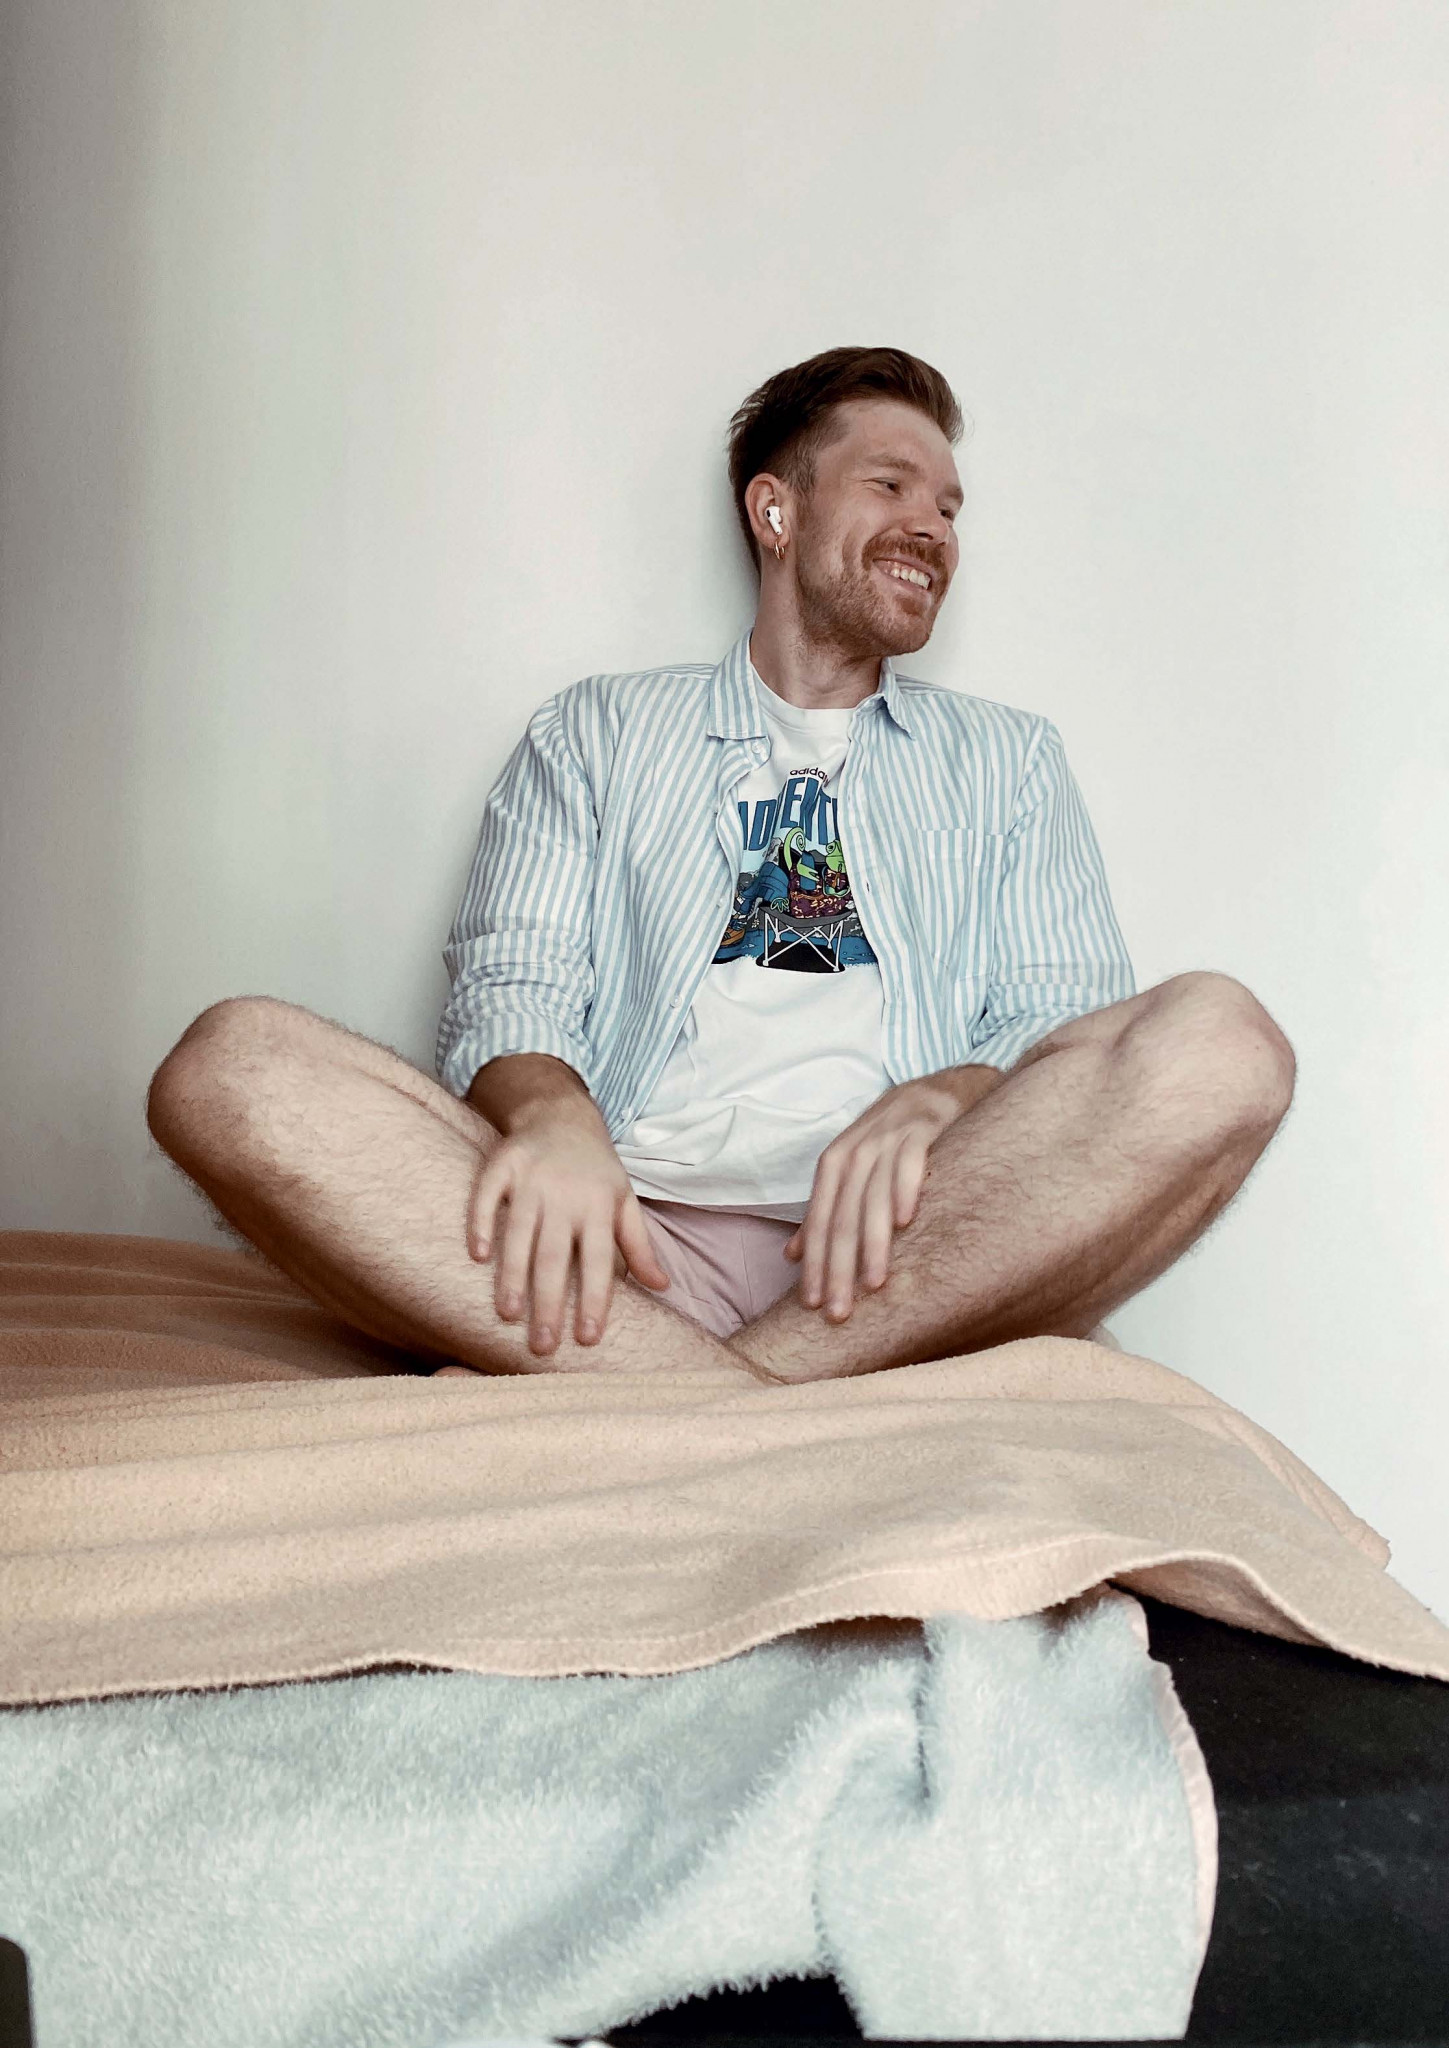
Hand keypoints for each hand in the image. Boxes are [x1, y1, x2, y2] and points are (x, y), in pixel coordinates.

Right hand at [468, 1099, 668, 1355]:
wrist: (562, 1114)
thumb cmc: (596, 1169)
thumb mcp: (624, 1202)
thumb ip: (639, 1246)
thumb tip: (664, 1287)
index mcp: (599, 1206)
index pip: (599, 1261)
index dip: (594, 1300)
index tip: (587, 1339)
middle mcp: (565, 1194)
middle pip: (555, 1255)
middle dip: (549, 1302)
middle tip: (543, 1345)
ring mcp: (531, 1178)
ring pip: (519, 1232)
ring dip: (512, 1274)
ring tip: (508, 1314)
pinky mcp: (502, 1164)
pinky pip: (487, 1196)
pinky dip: (480, 1223)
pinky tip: (475, 1256)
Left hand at [784, 1069, 998, 1322]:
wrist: (940, 1087)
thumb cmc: (894, 1136)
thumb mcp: (853, 1167)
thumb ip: (825, 1210)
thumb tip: (791, 1256)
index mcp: (834, 1164)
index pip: (818, 1221)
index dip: (815, 1265)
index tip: (813, 1306)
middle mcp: (855, 1151)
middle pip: (841, 1217)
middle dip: (839, 1268)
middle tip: (840, 1311)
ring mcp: (888, 1138)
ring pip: (872, 1198)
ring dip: (873, 1243)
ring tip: (874, 1283)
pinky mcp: (922, 1127)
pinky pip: (910, 1162)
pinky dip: (905, 1190)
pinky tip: (907, 1222)